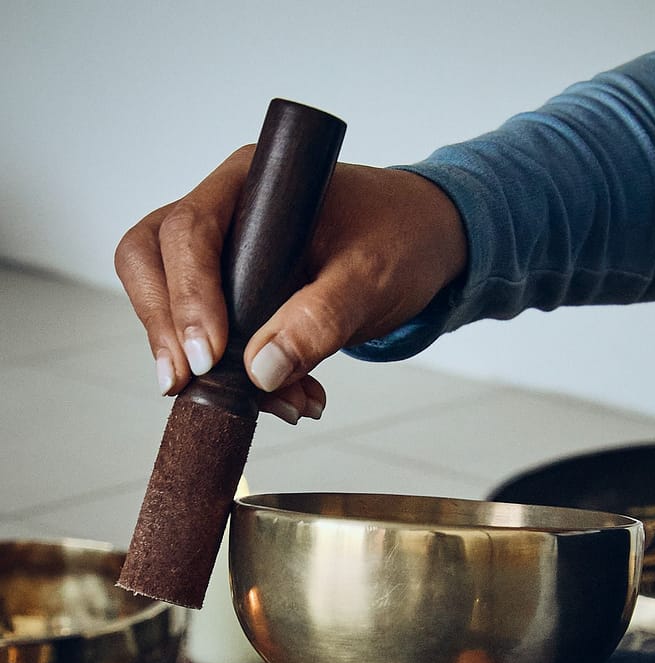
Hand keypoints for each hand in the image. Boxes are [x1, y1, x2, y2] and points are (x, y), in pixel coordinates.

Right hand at [114, 150, 466, 421]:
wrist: (424, 246)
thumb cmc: (401, 239)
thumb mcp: (372, 278)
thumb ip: (321, 319)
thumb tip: (260, 369)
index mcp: (252, 184)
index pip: (187, 231)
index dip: (187, 296)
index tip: (210, 356)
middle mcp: (225, 211)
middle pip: (150, 260)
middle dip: (166, 330)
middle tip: (190, 385)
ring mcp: (222, 255)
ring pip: (169, 306)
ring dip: (208, 367)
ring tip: (280, 404)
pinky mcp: (234, 295)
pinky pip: (210, 338)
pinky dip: (240, 379)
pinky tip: (289, 400)